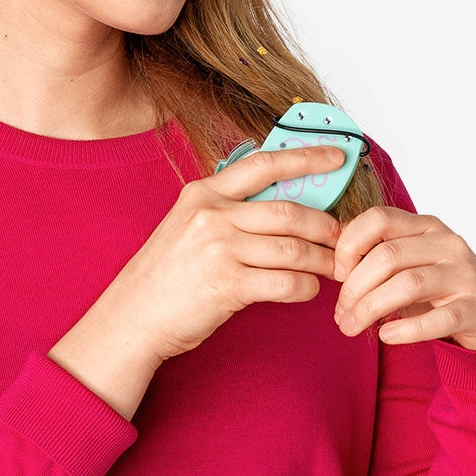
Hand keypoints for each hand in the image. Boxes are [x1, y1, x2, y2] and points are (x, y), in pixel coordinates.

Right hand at [50, 145, 344, 416]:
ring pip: (294, 248)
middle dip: (326, 225)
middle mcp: (211, 215)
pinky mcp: (228, 286)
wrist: (132, 317)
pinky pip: (286, 283)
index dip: (307, 157)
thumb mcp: (187, 226)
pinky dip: (306, 288)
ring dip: (322, 261)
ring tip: (334, 268)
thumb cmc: (164, 275)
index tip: (337, 157)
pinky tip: (307, 290)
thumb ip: (228, 211)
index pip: (264, 164)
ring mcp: (219, 250)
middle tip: (343, 237)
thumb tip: (283, 207)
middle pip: (290, 211)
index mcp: (203, 193)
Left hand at [332, 206, 475, 349]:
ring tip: (350, 327)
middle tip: (340, 313)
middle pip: (388, 256)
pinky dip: (406, 330)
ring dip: (370, 309)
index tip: (337, 274)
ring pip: (408, 284)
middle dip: (354, 288)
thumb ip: (376, 258)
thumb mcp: (408, 262)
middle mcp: (447, 243)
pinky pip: (438, 318)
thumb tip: (332, 272)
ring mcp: (465, 274)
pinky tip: (386, 336)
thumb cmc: (436, 285)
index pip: (378, 218)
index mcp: (425, 225)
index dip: (349, 244)